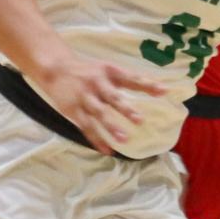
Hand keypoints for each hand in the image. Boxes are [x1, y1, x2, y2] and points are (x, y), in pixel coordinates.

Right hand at [36, 55, 166, 153]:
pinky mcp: (72, 110)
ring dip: (110, 127)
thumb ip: (132, 80)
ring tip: (124, 139)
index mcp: (109, 72)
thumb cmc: (89, 71)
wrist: (55, 69)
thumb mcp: (109, 70)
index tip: (164, 91)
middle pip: (112, 97)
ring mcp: (84, 97)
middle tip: (140, 120)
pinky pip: (86, 126)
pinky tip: (108, 150)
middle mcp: (96, 84)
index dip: (147, 84)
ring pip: (98, 114)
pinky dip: (96, 139)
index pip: (131, 78)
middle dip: (125, 109)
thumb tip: (163, 90)